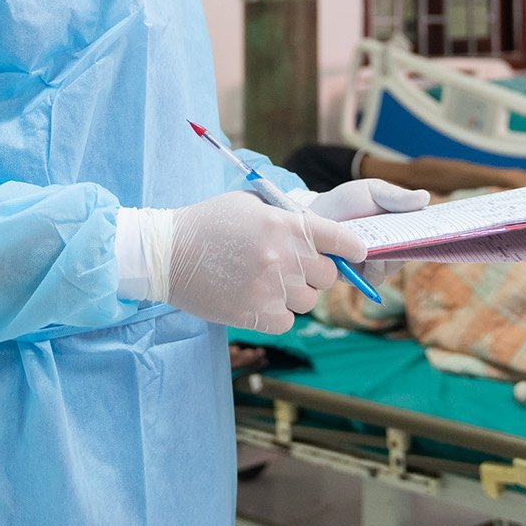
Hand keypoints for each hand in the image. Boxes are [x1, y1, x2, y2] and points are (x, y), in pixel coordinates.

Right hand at [162, 192, 368, 333]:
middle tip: (293, 268)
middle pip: (327, 275)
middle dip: (315, 272)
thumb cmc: (209, 223)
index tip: (356, 253)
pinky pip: (287, 321)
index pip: (340, 239)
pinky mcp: (256, 314)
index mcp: (285, 224)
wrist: (168, 253)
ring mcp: (271, 288)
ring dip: (295, 295)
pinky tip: (257, 299)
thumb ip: (286, 217)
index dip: (352, 248)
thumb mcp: (251, 205)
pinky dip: (277, 314)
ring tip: (268, 283)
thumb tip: (320, 233)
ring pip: (308, 301)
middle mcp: (283, 256)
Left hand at [306, 178, 428, 282]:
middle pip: (411, 253)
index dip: (433, 234)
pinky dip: (369, 268)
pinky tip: (358, 256)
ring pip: (392, 268)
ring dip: (384, 258)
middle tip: (397, 237)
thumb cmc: (347, 201)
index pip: (425, 234)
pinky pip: (374, 278)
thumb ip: (397, 197)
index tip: (439, 231)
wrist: (315, 215)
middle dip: (405, 247)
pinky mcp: (360, 276)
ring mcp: (377, 263)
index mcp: (401, 226)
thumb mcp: (372, 191)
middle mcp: (393, 247)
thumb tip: (426, 197)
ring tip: (370, 245)